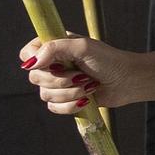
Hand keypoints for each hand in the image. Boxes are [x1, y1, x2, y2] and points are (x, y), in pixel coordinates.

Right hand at [19, 36, 141, 113]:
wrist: (127, 81)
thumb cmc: (109, 60)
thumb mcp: (83, 47)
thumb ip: (56, 48)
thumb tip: (31, 62)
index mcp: (55, 47)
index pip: (27, 53)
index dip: (34, 62)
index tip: (52, 64)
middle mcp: (53, 64)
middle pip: (34, 78)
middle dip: (60, 80)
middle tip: (81, 75)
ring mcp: (59, 83)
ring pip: (45, 95)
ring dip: (69, 93)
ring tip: (89, 85)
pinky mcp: (65, 99)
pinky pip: (54, 108)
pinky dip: (70, 106)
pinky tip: (87, 100)